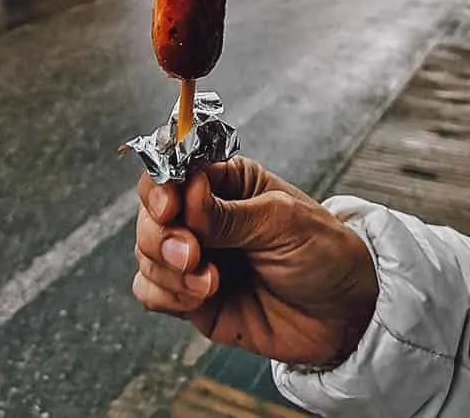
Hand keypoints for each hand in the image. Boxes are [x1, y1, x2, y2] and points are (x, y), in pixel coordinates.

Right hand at [132, 156, 378, 366]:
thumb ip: (228, 213)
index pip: (170, 173)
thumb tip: (186, 190)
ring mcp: (194, 258)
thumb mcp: (283, 222)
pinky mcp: (190, 296)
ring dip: (168, 269)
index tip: (169, 208)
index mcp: (222, 185)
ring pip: (145, 252)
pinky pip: (149, 290)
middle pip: (149, 214)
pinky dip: (165, 294)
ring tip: (210, 283)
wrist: (346, 319)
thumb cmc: (324, 256)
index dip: (160, 189)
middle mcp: (201, 218)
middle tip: (193, 254)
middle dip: (163, 236)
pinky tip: (198, 298)